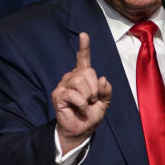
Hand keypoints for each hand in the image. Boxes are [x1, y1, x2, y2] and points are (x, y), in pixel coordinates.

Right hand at [52, 32, 111, 151]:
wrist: (81, 130)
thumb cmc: (91, 114)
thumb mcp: (104, 101)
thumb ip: (106, 90)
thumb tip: (102, 79)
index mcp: (83, 76)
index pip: (83, 59)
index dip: (84, 47)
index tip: (83, 35)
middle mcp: (72, 77)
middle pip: (87, 72)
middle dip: (95, 88)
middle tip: (92, 100)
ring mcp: (64, 85)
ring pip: (80, 81)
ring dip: (88, 96)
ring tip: (86, 104)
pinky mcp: (58, 94)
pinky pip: (74, 94)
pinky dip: (82, 103)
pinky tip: (80, 108)